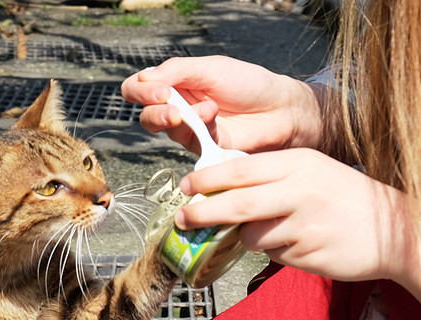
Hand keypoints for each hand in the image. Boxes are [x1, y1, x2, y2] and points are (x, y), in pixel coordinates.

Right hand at [121, 57, 325, 155]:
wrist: (280, 111)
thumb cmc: (250, 85)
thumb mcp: (211, 69)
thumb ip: (177, 71)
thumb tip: (144, 79)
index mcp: (177, 83)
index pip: (139, 88)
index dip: (141, 91)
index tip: (160, 90)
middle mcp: (179, 108)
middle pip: (145, 115)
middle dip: (155, 112)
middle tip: (173, 109)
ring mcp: (190, 131)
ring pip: (164, 132)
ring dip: (180, 120)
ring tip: (207, 111)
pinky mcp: (203, 150)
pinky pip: (187, 145)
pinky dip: (197, 130)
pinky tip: (214, 120)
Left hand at [175, 148, 420, 292]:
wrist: (398, 230)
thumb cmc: (347, 199)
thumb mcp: (313, 173)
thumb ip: (272, 177)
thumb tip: (222, 187)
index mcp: (299, 163)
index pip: (240, 168)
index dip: (207, 178)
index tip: (186, 187)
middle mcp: (299, 190)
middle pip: (235, 203)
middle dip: (203, 212)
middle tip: (183, 219)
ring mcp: (304, 225)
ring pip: (252, 235)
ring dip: (249, 237)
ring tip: (275, 231)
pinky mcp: (308, 253)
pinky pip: (274, 255)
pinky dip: (276, 252)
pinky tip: (300, 244)